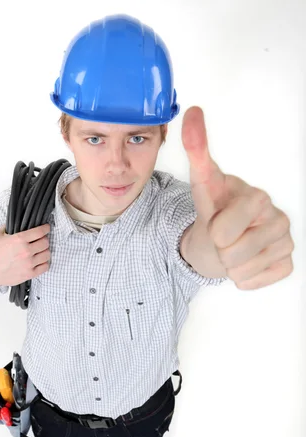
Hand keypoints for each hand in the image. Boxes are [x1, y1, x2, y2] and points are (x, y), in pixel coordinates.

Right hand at [0, 224, 50, 286]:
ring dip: (44, 251)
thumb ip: (7, 227)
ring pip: (47, 254)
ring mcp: (29, 263)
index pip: (40, 232)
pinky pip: (45, 267)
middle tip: (41, 240)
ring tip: (40, 251)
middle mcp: (26, 251)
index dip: (45, 228)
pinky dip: (44, 263)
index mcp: (19, 239)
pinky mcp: (29, 274)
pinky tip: (39, 261)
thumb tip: (13, 223)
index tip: (46, 228)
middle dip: (44, 240)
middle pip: (45, 243)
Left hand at [181, 106, 293, 289]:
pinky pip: (253, 283)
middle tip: (223, 237)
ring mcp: (286, 242)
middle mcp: (278, 218)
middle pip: (231, 254)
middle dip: (219, 249)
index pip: (223, 232)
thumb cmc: (214, 210)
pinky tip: (244, 260)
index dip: (213, 232)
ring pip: (241, 270)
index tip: (217, 220)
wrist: (221, 238)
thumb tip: (193, 111)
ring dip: (228, 265)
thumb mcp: (202, 183)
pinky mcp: (286, 264)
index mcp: (258, 197)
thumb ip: (197, 149)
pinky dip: (242, 278)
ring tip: (232, 247)